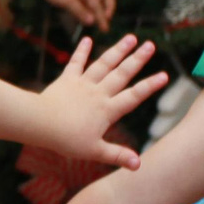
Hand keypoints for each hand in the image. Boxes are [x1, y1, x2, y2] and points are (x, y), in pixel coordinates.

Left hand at [31, 0, 115, 27]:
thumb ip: (79, 10)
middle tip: (106, 18)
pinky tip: (85, 14)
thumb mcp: (65, 0)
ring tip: (97, 19)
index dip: (102, 18)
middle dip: (109, 6)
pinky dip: (89, 6)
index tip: (105, 29)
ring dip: (99, 6)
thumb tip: (92, 21)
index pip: (98, 6)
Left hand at [35, 35, 163, 170]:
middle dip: (137, 59)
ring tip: (131, 37)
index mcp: (107, 110)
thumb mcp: (94, 151)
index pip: (133, 96)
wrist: (39, 124)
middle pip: (121, 74)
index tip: (164, 75)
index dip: (149, 86)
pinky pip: (75, 63)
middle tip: (151, 45)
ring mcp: (82, 84)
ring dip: (117, 50)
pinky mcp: (66, 80)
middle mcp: (98, 93)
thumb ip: (117, 156)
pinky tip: (87, 39)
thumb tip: (138, 165)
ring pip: (103, 64)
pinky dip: (81, 51)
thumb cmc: (66, 140)